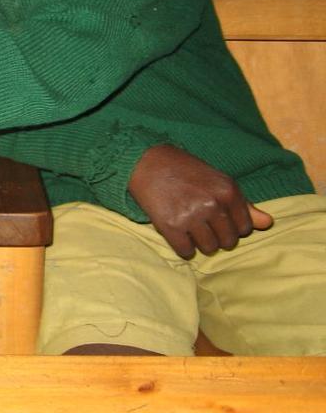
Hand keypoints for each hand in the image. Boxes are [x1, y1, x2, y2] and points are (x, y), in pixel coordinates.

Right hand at [128, 144, 272, 258]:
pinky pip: (186, 251)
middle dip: (217, 236)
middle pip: (228, 241)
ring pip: (209, 248)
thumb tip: (267, 223)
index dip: (231, 225)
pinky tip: (178, 234)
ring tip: (190, 227)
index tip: (217, 218)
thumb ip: (243, 204)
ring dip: (200, 243)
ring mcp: (192, 216)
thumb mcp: (217, 180)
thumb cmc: (184, 169)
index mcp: (228, 191)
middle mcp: (212, 204)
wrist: (146, 161)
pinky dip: (183, 247)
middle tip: (202, 223)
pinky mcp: (171, 226)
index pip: (245, 228)